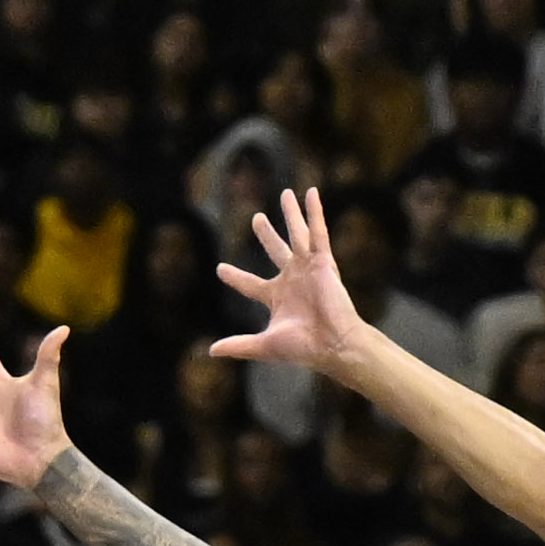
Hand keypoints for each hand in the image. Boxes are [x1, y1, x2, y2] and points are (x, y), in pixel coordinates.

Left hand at [210, 188, 368, 373]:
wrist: (333, 344)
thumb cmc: (303, 347)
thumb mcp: (265, 345)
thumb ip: (239, 345)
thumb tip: (211, 352)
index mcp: (276, 297)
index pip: (250, 284)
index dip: (235, 277)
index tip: (220, 269)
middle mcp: (292, 279)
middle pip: (275, 250)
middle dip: (267, 234)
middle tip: (256, 218)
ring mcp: (308, 269)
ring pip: (297, 234)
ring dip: (292, 214)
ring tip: (285, 194)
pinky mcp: (324, 262)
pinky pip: (318, 232)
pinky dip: (315, 212)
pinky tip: (311, 194)